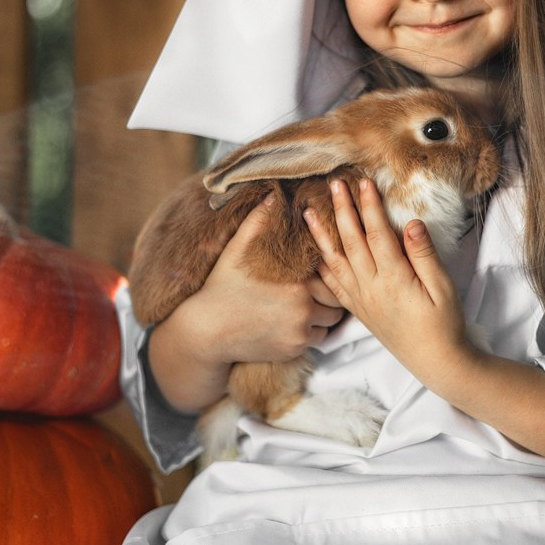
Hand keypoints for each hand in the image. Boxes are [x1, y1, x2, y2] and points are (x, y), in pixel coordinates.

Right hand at [147, 194, 343, 413]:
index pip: (333, 271)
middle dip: (332, 294)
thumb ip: (259, 220)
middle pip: (338, 300)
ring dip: (324, 315)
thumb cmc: (222, 285)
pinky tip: (298, 322)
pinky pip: (317, 340)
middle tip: (323, 288)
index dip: (330, 268)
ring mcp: (299, 331)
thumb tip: (273, 196)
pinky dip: (312, 332)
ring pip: (330, 322)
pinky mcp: (294, 349)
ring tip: (311, 305)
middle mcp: (303, 306)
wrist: (207, 330)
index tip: (321, 268)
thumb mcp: (238, 248)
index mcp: (296, 278)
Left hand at [305, 180, 544, 470]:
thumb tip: (411, 223)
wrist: (436, 362)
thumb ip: (424, 254)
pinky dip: (320, 265)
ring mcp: (361, 300)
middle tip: (333, 184)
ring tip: (307, 212)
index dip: (369, 206)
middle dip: (341, 210)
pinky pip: (332, 284)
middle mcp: (371, 288)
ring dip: (321, 234)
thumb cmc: (444, 324)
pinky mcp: (358, 310)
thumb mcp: (442, 287)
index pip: (377, 234)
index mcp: (394, 279)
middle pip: (351, 241)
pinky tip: (314, 253)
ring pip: (334, 261)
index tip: (363, 182)